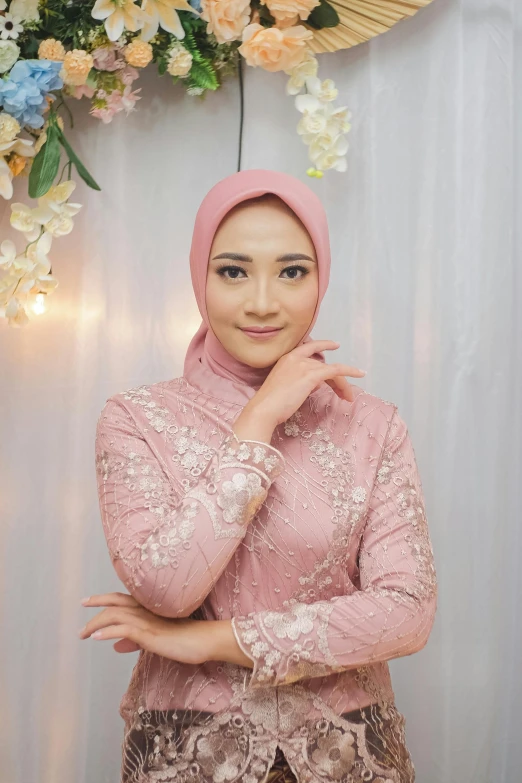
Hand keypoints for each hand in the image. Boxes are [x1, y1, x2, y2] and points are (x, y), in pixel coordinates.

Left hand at [78, 592, 207, 663]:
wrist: (205, 640)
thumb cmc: (186, 639)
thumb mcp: (156, 640)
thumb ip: (136, 641)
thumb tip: (115, 646)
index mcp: (148, 609)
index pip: (120, 599)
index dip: (102, 599)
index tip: (86, 601)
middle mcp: (145, 611)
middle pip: (114, 603)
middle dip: (95, 606)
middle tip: (80, 614)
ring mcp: (147, 621)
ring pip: (115, 615)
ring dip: (95, 624)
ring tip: (83, 634)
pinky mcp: (150, 633)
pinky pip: (124, 629)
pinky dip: (108, 632)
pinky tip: (97, 638)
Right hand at [247, 340, 365, 426]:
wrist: (264, 409)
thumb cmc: (270, 405)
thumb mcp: (285, 388)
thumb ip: (300, 382)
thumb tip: (316, 385)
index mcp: (286, 358)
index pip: (309, 348)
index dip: (323, 345)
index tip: (335, 345)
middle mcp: (295, 358)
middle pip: (323, 364)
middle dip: (336, 378)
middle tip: (344, 392)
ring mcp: (303, 365)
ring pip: (331, 371)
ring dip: (342, 384)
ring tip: (348, 397)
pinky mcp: (311, 375)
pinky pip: (336, 370)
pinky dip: (349, 372)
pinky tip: (360, 374)